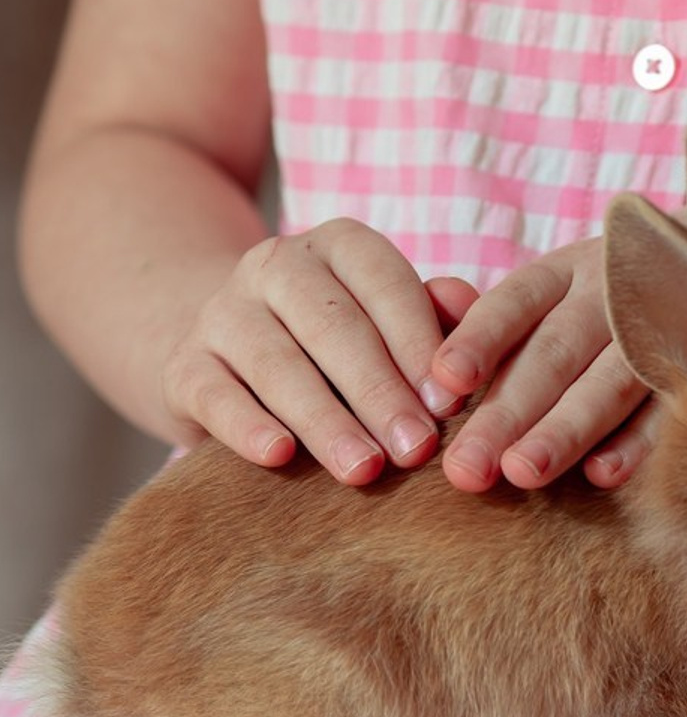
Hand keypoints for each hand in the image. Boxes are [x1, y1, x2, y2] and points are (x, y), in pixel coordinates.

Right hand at [160, 218, 477, 483]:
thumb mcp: (394, 321)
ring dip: (326, 421)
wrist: (237, 356)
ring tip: (365, 470)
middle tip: (418, 448)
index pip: (385, 283)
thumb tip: (473, 312)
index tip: (450, 403)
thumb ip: (437, 316)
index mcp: (340, 246)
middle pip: (333, 327)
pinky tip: (279, 455)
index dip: (419, 343)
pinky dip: (246, 425)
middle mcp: (275, 264)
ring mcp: (222, 311)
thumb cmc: (348, 345)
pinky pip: (213, 394)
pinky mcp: (183, 365)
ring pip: (276, 364)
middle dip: (380, 392)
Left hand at [424, 235, 655, 492]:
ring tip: (522, 474)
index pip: (516, 301)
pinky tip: (602, 474)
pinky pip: (670, 410)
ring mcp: (662, 331)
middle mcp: (612, 296)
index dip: (480, 338)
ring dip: (566, 429)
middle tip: (465, 468)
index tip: (443, 380)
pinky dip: (639, 443)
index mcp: (565, 274)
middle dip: (509, 411)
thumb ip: (489, 324)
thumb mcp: (550, 295)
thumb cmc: (600, 307)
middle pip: (555, 353)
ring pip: (610, 383)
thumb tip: (433, 350)